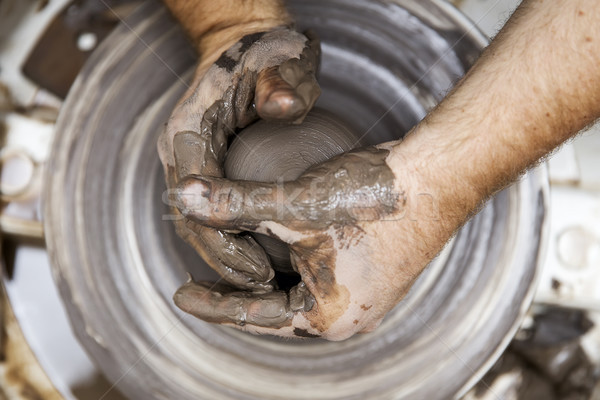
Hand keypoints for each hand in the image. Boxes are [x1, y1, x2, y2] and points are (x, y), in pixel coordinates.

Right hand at [158, 27, 320, 291]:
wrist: (243, 41)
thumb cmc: (264, 52)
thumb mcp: (281, 61)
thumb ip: (282, 83)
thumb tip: (284, 106)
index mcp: (189, 129)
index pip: (197, 199)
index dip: (224, 240)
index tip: (257, 267)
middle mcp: (180, 149)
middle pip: (190, 218)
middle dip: (221, 258)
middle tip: (261, 286)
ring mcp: (188, 158)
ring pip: (195, 220)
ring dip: (221, 254)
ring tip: (259, 281)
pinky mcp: (202, 164)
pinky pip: (207, 211)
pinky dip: (224, 238)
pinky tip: (253, 255)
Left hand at [173, 145, 440, 340]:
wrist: (436, 177)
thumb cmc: (370, 199)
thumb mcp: (293, 205)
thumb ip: (234, 204)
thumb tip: (183, 196)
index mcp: (328, 317)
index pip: (254, 316)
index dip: (213, 304)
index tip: (183, 294)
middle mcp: (348, 313)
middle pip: (277, 309)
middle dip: (239, 293)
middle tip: (204, 281)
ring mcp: (364, 293)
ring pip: (299, 292)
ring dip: (266, 276)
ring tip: (236, 264)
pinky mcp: (373, 269)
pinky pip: (320, 276)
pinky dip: (291, 263)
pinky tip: (277, 244)